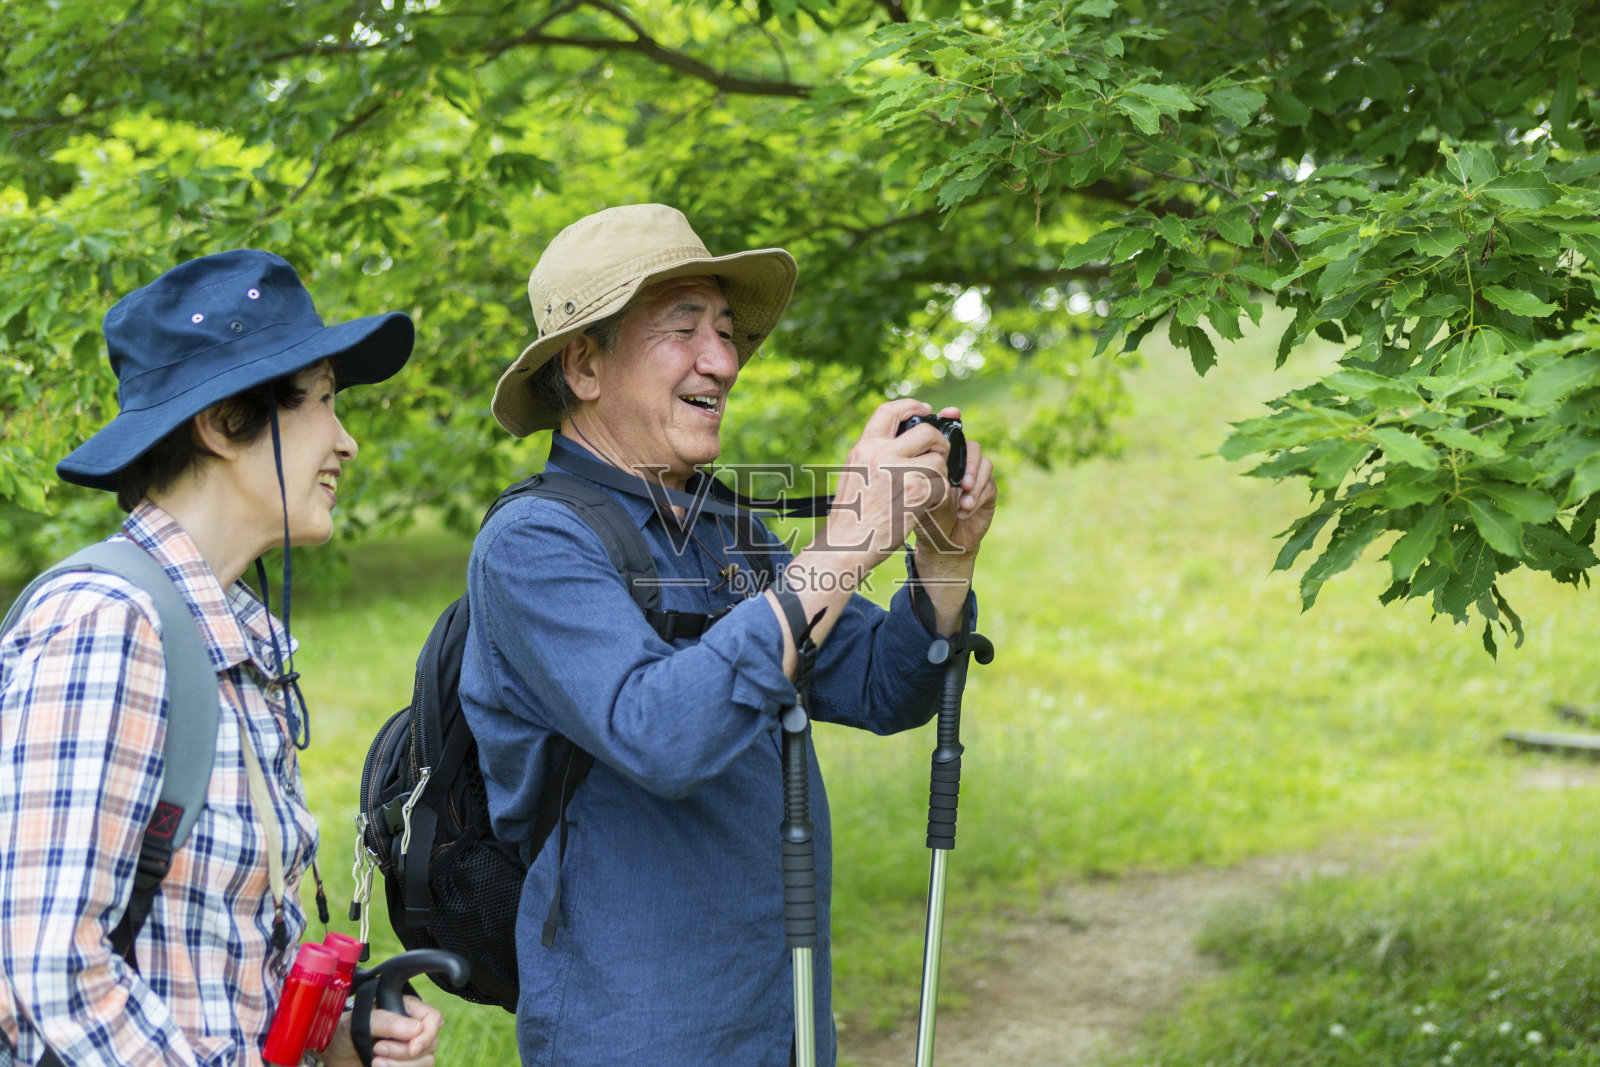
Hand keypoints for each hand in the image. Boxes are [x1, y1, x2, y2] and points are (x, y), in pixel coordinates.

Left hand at [321, 996, 444, 1066]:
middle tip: (377, 1049)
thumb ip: (388, 1022)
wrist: (332, 1055)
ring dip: (400, 1066)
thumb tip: (416, 1030)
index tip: (412, 1047)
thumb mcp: (360, 1021)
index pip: (434, 1019)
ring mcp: (407, 1051)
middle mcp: (411, 1030)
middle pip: (431, 1044)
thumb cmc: (343, 1031)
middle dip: (404, 1052)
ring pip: (426, 1062)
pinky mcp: (402, 1066)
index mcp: (406, 1010)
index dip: (428, 1034)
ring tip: (375, 1061)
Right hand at [825, 398, 954, 569]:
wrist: (847, 545)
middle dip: (940, 442)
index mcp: (864, 447)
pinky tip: (924, 504)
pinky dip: (939, 494)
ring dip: (938, 474)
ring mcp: (901, 472)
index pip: (890, 411)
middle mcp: (882, 454)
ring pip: (938, 460)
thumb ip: (877, 454)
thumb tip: (906, 438)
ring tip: (925, 490)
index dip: (912, 406)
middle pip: (927, 433)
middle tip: (941, 453)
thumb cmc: (851, 514)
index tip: (927, 409)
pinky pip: (941, 484)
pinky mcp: (917, 493)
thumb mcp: (856, 473)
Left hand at [914, 406, 996, 563]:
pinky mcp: (988, 492)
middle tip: (959, 478)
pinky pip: (989, 484)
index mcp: (941, 457)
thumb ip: (915, 469)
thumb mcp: (912, 491)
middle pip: (969, 444)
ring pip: (983, 462)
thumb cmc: (921, 516)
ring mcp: (975, 476)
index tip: (951, 412)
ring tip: (961, 497)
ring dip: (972, 480)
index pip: (949, 431)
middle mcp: (960, 463)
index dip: (951, 418)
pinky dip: (976, 497)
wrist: (938, 545)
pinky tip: (963, 510)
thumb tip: (912, 447)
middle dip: (965, 458)